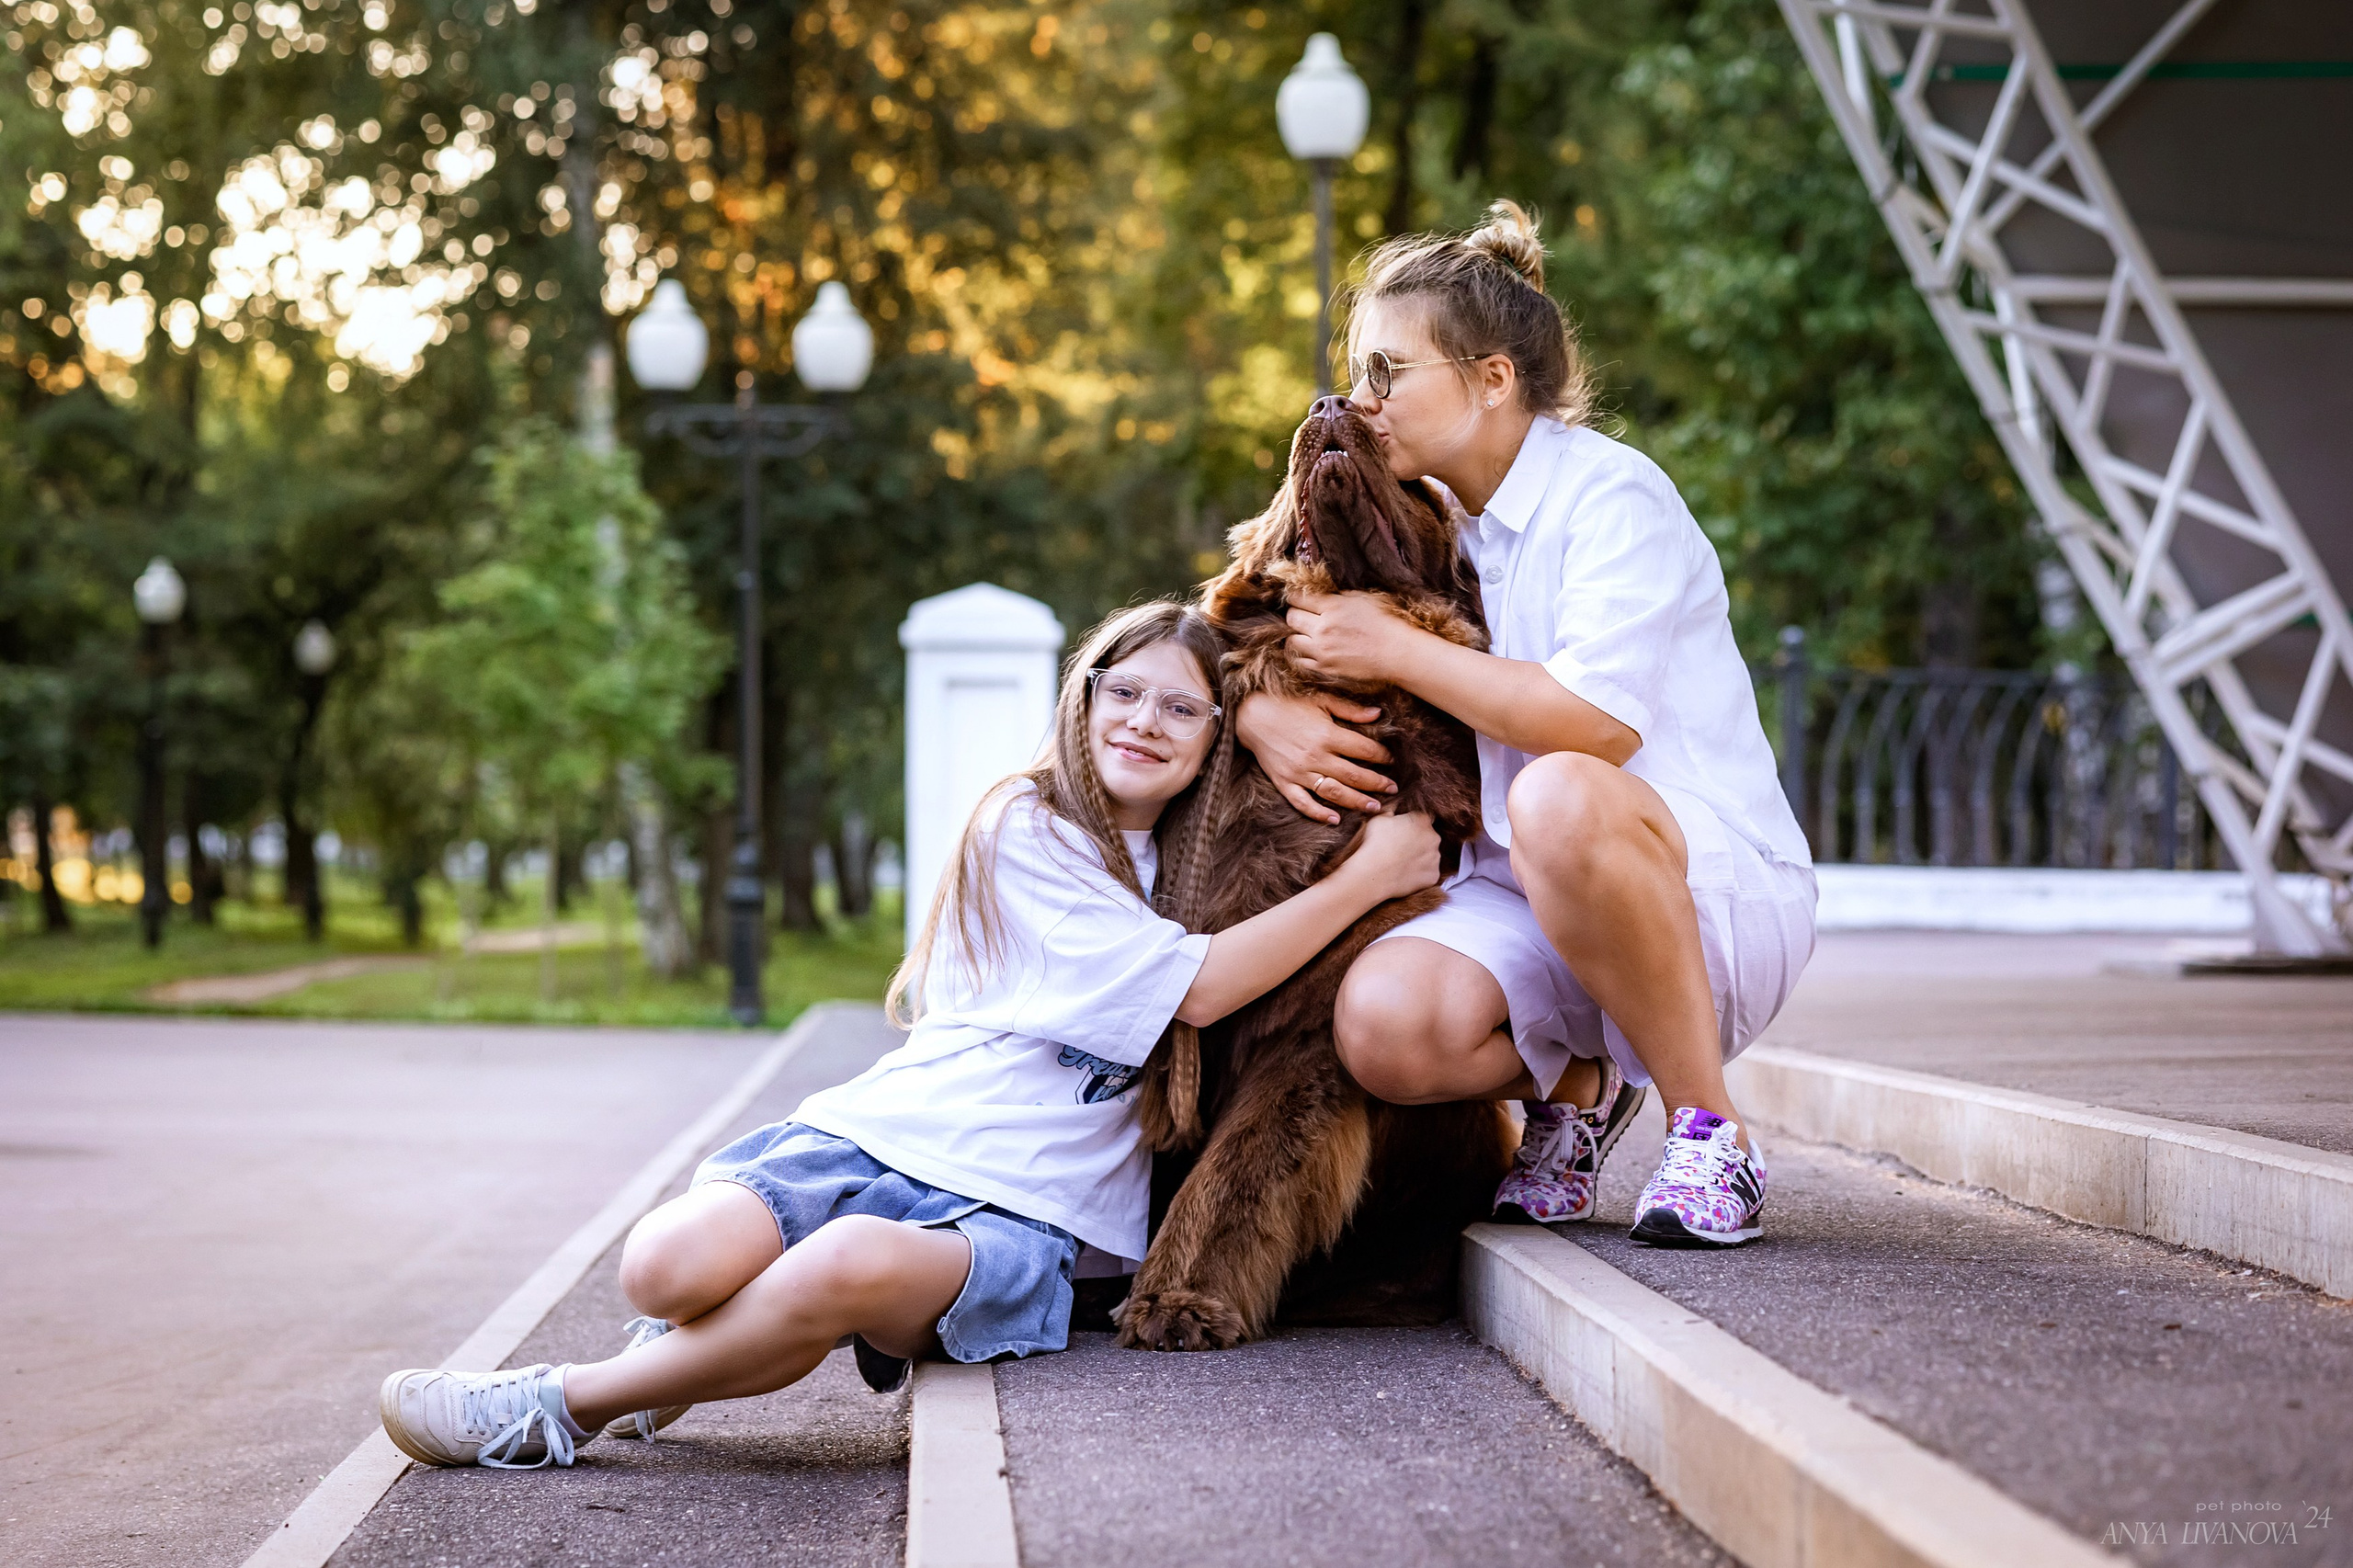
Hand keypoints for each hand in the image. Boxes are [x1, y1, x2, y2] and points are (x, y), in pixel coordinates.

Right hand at [1235, 690, 1398, 824]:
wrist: (1250, 714)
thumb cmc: (1287, 703)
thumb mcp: (1320, 699)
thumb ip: (1350, 709)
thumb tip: (1378, 714)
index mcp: (1327, 734)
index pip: (1364, 750)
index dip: (1382, 756)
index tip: (1392, 760)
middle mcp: (1315, 757)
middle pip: (1354, 775)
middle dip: (1377, 783)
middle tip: (1394, 789)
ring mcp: (1299, 773)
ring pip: (1334, 792)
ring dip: (1357, 802)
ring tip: (1375, 807)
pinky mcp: (1284, 782)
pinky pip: (1303, 803)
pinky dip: (1318, 814)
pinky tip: (1335, 820)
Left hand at [1285, 590, 1417, 686]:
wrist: (1397, 652)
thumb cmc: (1385, 622)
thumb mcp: (1362, 598)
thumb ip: (1337, 596)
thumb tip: (1319, 595)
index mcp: (1332, 606)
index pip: (1297, 598)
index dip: (1295, 596)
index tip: (1298, 598)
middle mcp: (1323, 628)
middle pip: (1291, 618)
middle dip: (1294, 614)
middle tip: (1303, 615)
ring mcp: (1322, 650)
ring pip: (1291, 641)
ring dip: (1296, 635)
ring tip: (1306, 634)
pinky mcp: (1325, 668)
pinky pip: (1300, 661)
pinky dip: (1302, 654)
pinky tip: (1311, 650)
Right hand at [1340, 810, 1442, 904]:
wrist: (1375, 874)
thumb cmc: (1375, 844)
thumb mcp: (1378, 819)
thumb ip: (1391, 813)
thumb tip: (1393, 812)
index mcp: (1422, 820)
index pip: (1422, 818)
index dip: (1411, 825)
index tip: (1402, 831)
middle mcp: (1434, 838)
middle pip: (1428, 837)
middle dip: (1417, 841)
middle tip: (1400, 848)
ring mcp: (1435, 858)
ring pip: (1429, 855)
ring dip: (1420, 857)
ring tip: (1401, 863)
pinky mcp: (1433, 875)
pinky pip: (1428, 873)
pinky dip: (1420, 873)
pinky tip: (1405, 874)